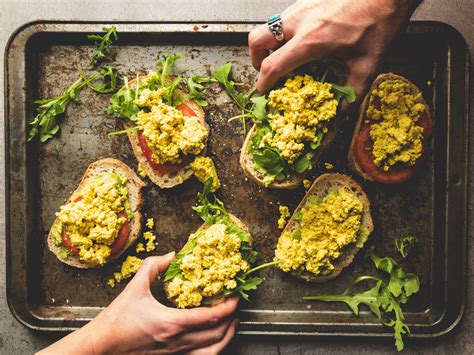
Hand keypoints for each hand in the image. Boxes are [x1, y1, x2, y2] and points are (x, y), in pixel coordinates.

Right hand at [38, 253, 238, 353]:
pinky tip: (215, 341)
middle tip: (236, 304)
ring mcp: (175, 353)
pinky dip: (214, 349)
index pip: (211, 316)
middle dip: (232, 318)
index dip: (229, 306)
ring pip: (213, 350)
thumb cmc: (117, 319)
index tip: (235, 296)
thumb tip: (172, 254)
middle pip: (217, 334)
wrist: (101, 347)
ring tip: (232, 322)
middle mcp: (178, 341)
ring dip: (227, 336)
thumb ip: (154, 266)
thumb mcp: (135, 287)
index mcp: (172, 323)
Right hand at [249, 0, 420, 96]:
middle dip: (255, 59)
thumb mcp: (368, 65)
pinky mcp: (306, 0)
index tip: (263, 91)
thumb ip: (351, 92)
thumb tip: (342, 112)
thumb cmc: (380, 23)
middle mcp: (299, 22)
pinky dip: (283, 33)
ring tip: (285, 57)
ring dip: (268, 45)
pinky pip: (283, 18)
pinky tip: (301, 42)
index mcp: (310, 41)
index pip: (272, 65)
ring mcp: (300, 7)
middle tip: (267, 71)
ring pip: (267, 26)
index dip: (263, 82)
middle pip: (256, 40)